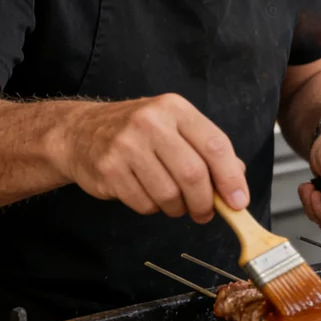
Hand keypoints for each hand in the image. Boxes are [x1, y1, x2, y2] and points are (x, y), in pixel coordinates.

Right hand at [65, 93, 248, 222]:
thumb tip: (238, 177)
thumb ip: (206, 148)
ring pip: (170, 194)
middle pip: (194, 174)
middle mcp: (151, 121)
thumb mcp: (173, 126)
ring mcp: (127, 144)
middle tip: (205, 213)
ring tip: (172, 201)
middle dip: (205, 203)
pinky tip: (146, 194)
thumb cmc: (136, 131)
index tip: (239, 202)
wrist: (81, 131)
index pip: (215, 145)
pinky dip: (152, 208)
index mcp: (174, 108)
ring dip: (177, 208)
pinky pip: (145, 204)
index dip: (231, 178)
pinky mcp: (109, 169)